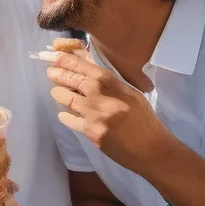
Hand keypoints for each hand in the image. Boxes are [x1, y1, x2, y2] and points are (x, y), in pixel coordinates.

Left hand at [47, 51, 171, 174]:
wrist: (152, 149)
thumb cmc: (142, 117)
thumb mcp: (128, 91)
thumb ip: (106, 78)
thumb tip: (83, 61)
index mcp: (112, 82)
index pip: (81, 65)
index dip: (64, 59)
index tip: (53, 56)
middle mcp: (100, 95)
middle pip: (69, 78)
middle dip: (56, 74)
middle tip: (51, 72)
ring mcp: (94, 115)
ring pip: (64, 98)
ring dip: (59, 94)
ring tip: (59, 92)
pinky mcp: (90, 132)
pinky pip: (68, 119)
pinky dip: (65, 115)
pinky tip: (67, 113)